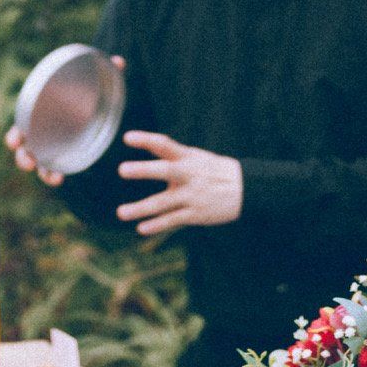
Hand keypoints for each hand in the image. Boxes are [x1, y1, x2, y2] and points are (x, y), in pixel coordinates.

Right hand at [6, 55, 127, 186]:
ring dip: (38, 170)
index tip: (15, 141)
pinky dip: (51, 175)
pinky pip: (51, 168)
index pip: (21, 123)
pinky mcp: (62, 153)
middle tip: (29, 161)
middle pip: (24, 147)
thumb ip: (107, 69)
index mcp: (41, 110)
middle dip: (23, 157)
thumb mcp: (97, 79)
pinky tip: (60, 178)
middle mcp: (41, 129)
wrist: (94, 100)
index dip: (15, 134)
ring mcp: (50, 143)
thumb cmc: (87, 87)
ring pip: (37, 161)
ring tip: (51, 176)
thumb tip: (119, 61)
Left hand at [116, 132, 243, 235]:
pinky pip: (172, 220)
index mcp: (188, 157)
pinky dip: (156, 225)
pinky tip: (141, 228)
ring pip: (163, 202)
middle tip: (122, 169)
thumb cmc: (213, 170)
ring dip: (141, 208)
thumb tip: (145, 143)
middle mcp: (189, 175)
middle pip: (165, 171)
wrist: (246, 189)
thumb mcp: (195, 156)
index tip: (127, 138)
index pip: (165, 145)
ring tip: (121, 212)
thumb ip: (169, 152)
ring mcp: (192, 195)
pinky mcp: (196, 214)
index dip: (146, 140)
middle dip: (144, 170)